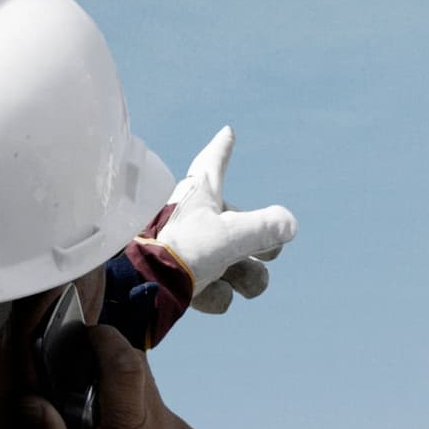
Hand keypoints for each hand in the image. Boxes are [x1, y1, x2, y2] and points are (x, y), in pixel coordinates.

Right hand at [16, 313, 205, 428]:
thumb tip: (31, 400)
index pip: (126, 364)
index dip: (105, 339)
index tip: (86, 334)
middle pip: (140, 373)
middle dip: (109, 369)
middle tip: (81, 384)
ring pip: (151, 396)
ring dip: (125, 401)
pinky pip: (164, 419)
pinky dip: (142, 423)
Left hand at [158, 126, 295, 314]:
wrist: (139, 289)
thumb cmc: (180, 249)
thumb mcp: (230, 235)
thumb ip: (264, 228)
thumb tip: (290, 224)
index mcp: (198, 195)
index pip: (213, 163)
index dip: (222, 148)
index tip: (227, 132)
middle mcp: (193, 220)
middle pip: (241, 227)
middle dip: (262, 244)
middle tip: (270, 252)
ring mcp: (189, 252)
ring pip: (235, 263)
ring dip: (247, 277)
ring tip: (243, 285)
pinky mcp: (182, 283)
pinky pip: (215, 291)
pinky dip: (216, 296)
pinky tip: (205, 294)